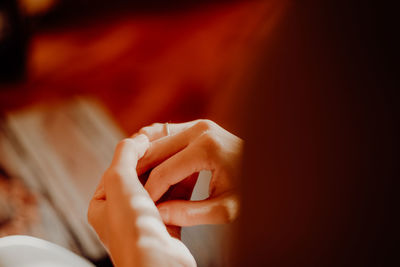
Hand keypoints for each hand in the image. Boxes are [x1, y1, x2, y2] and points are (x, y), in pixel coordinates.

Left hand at [87, 135, 195, 266]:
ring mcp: (145, 220)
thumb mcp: (120, 182)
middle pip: (140, 176)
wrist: (158, 264)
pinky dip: (182, 187)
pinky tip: (192, 174)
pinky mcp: (167, 226)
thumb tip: (137, 138)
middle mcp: (122, 214)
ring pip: (159, 187)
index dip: (134, 151)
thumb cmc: (134, 230)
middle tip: (169, 144)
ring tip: (183, 155)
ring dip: (170, 172)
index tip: (151, 137)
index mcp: (102, 204)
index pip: (118, 168)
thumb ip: (125, 155)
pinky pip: (175, 200)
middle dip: (155, 161)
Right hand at [136, 119, 242, 225]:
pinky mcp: (196, 125)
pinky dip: (151, 147)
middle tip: (129, 196)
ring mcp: (198, 124)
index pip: (163, 173)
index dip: (148, 194)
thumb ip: (190, 213)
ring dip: (141, 159)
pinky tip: (145, 165)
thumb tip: (158, 213)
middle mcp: (200, 130)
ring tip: (133, 181)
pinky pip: (164, 133)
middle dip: (138, 175)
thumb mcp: (226, 208)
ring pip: (154, 139)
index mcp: (207, 148)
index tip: (142, 210)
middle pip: (153, 152)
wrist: (268, 165)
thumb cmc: (251, 189)